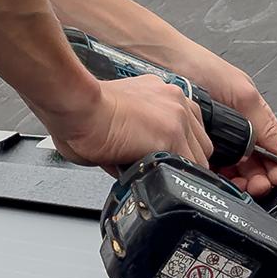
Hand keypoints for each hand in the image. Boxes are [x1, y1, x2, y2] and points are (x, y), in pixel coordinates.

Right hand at [46, 72, 215, 175]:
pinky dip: (174, 182)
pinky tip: (157, 184)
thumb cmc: (83, 111)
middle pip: (200, 144)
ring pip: (198, 159)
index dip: (182, 150)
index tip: (170, 160)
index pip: (190, 128)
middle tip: (163, 174)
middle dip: (184, 163)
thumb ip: (134, 139)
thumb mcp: (116, 118)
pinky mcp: (171, 136)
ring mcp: (177, 117)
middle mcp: (174, 100)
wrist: (76, 106)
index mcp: (162, 94)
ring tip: (157, 181)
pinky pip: (188, 171)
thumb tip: (132, 164)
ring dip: (180, 174)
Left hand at [162, 46, 276, 193]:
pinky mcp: (197, 150)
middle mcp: (237, 135)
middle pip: (255, 168)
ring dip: (240, 183)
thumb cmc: (204, 69)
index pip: (273, 153)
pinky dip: (216, 178)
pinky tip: (218, 180)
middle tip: (258, 185)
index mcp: (254, 121)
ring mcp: (217, 144)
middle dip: (260, 180)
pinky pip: (210, 169)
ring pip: (234, 173)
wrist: (166, 64)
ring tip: (241, 185)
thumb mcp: (244, 95)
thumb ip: (266, 125)